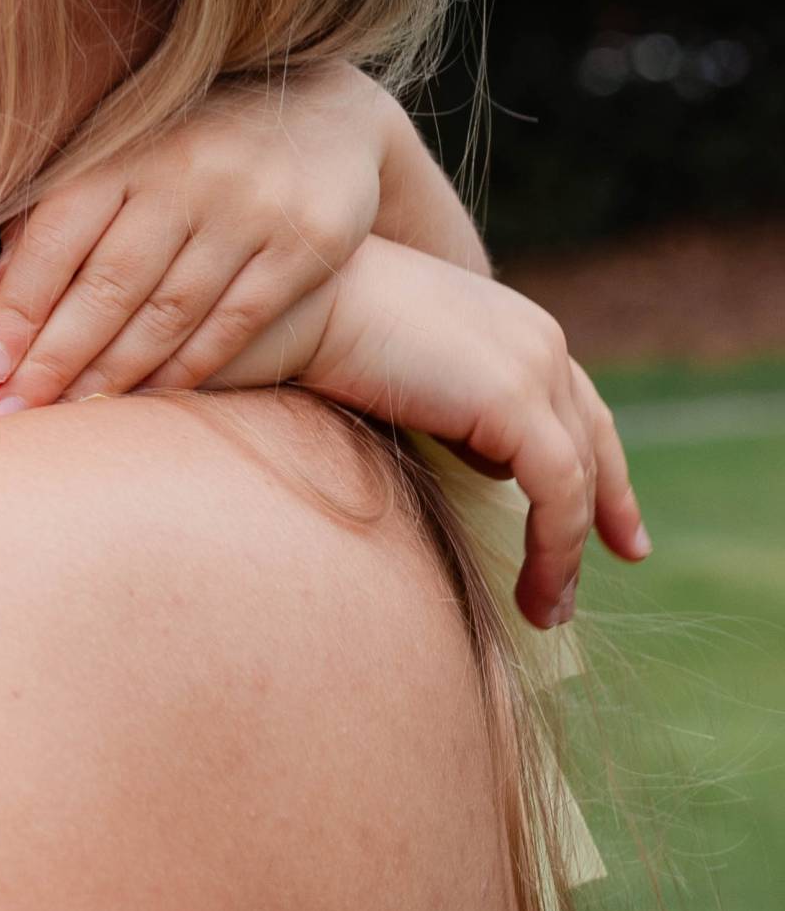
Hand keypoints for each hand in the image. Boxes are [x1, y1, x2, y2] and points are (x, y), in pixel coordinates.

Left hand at [0, 66, 398, 415]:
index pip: (57, 235)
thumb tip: (1, 280)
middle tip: (8, 412)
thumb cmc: (189, 141)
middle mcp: (185, 175)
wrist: (324, 109)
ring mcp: (249, 209)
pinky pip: (235, 321)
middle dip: (54, 356)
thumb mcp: (122, 146)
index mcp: (126, 148)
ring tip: (67, 416)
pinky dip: (187, 368)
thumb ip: (62, 204)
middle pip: (108, 282)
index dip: (18, 306)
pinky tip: (146, 400)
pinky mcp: (305, 244)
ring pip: (168, 311)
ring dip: (113, 374)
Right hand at [286, 237, 649, 626]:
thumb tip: (487, 461)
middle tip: (592, 577)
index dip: (603, 469)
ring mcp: (534, 366)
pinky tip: (535, 593)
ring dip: (565, 553)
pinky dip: (554, 551)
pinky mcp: (515, 400)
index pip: (576, 406)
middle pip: (592, 441)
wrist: (291, 300)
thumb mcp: (407, 368)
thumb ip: (455, 406)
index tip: (618, 529)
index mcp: (514, 324)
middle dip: (604, 513)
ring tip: (545, 610)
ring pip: (578, 477)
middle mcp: (538, 339)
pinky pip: (558, 495)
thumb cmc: (319, 331)